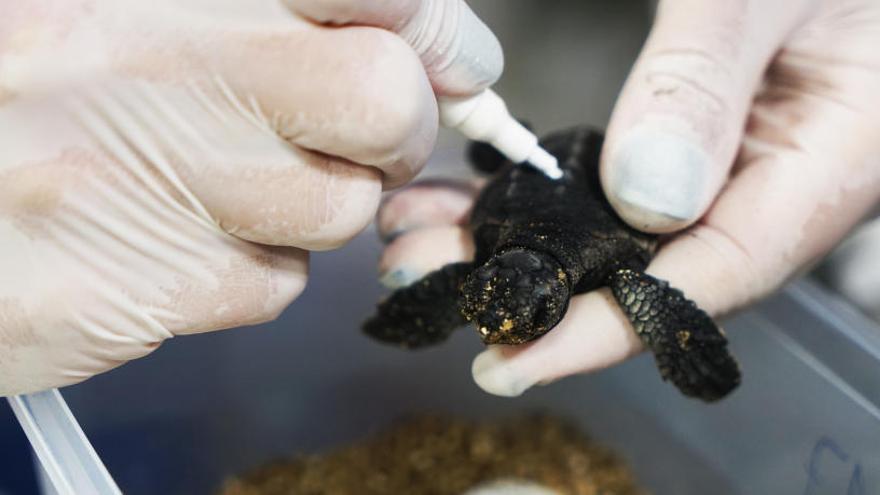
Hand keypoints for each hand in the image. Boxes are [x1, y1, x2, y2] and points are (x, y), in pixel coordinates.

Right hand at [0, 0, 500, 395]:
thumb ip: (243, 6)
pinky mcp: (135, 287)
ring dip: (312, 204)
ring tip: (222, 182)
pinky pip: (266, 284)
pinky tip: (173, 240)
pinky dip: (249, 268)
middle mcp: (164, 66)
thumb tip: (406, 27)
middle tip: (364, 136)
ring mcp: (150, 183)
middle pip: (387, 106)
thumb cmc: (11, 80)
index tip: (454, 60)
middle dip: (399, 129)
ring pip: (335, 211)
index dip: (437, 31)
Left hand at [376, 0, 879, 395]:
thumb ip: (704, 83)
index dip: (608, 329)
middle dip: (533, 290)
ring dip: (519, 244)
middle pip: (651, 272)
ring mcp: (733, 169)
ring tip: (425, 238)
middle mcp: (778, 188)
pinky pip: (616, 189)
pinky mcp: (695, 145)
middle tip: (426, 278)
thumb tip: (645, 199)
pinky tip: (472, 197)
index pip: (712, 280)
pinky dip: (542, 199)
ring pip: (620, 236)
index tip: (512, 357)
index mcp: (828, 167)